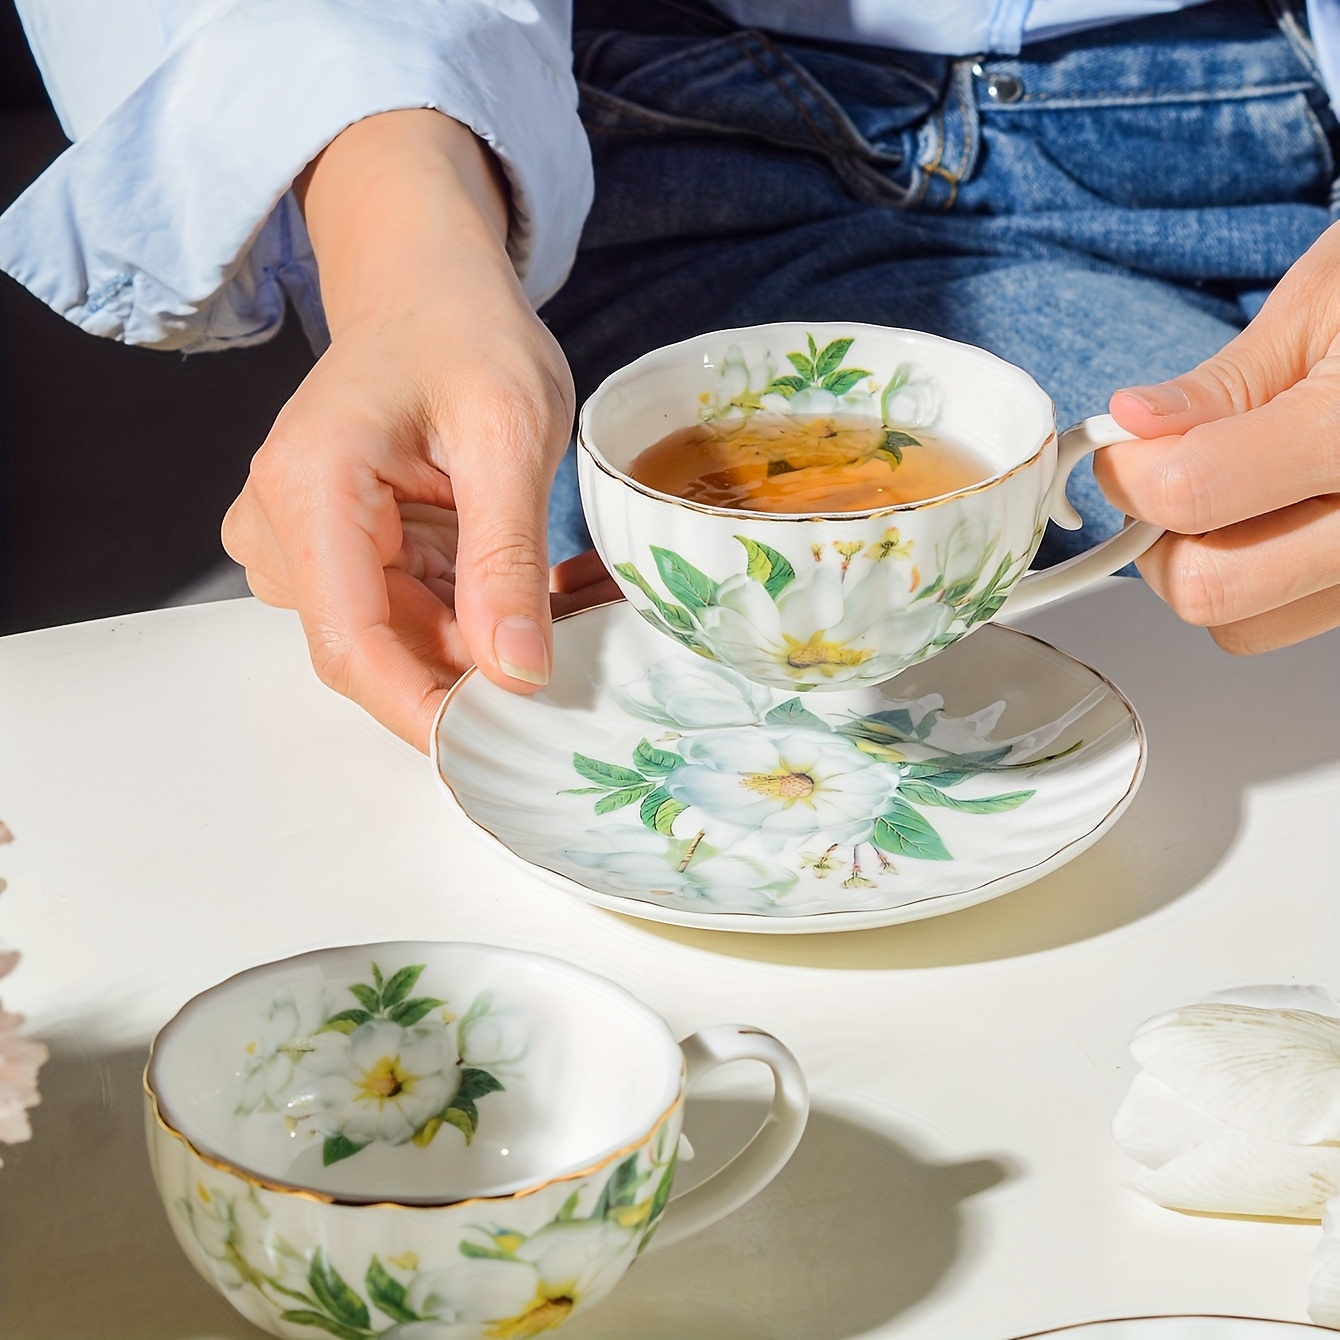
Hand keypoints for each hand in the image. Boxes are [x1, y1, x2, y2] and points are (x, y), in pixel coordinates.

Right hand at [222, 112, 617, 749]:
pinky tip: (501, 581)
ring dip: (467, 638)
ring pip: (387, 639)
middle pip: (370, 650)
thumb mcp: (511, 434)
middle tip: (561, 652)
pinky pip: (391, 615)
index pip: (353, 643)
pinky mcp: (323, 549)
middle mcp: (278, 521)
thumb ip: (507, 557)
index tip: (498, 750)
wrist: (425, 289)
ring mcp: (293, 539)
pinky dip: (456, 614)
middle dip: (463, 670)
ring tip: (540, 592)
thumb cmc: (465, 334)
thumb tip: (516, 673)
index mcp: (310, 484)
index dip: (424, 711)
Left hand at [1095, 221, 1339, 653]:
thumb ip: (1221, 384)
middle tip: (1166, 479)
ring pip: (1241, 626)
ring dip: (1206, 566)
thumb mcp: (1323, 305)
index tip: (1125, 444)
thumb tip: (1132, 425)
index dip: (1131, 469)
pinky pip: (1284, 622)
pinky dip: (1257, 581)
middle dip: (1160, 537)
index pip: (1191, 494)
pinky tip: (1280, 515)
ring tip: (1233, 494)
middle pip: (1209, 590)